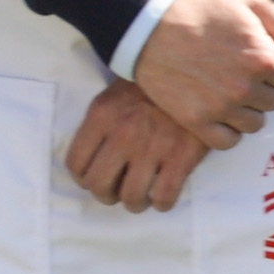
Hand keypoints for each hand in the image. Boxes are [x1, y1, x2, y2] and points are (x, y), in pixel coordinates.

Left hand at [63, 80, 213, 210]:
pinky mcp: (182, 156)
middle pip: (99, 185)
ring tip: (141, 198)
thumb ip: (101, 124)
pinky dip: (161, 203)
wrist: (197, 70)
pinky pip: (164, 196)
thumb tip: (94, 157)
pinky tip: (163, 197)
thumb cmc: (153, 85)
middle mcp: (122, 134)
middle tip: (117, 192)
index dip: (84, 179)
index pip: (76, 163)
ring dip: (134, 203)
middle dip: (106, 196)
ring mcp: (153, 147)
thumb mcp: (115, 94)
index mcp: (102, 116)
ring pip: (131, 196)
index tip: (95, 179)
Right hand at [127, 0, 273, 146]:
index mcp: (263, 57)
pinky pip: (227, 141)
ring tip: (228, 90)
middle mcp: (245, 87)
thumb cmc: (199, 3)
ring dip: (247, 110)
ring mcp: (220, 107)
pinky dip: (228, 131)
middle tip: (239, 71)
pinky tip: (219, 112)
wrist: (146, 20)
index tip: (255, 56)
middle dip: (263, 87)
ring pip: (255, 123)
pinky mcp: (195, 120)